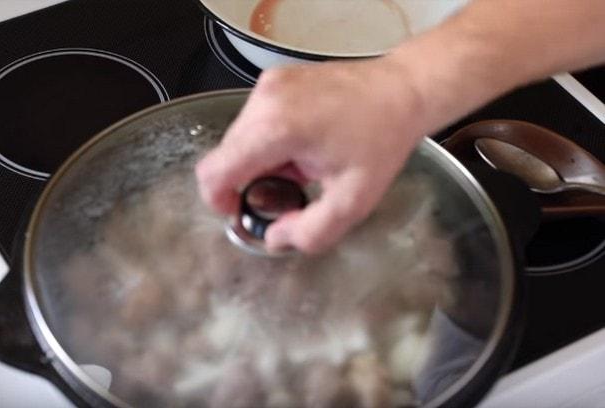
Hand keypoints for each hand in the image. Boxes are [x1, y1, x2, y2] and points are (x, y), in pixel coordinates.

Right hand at [196, 58, 429, 252]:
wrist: (402, 90)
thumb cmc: (381, 140)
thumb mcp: (351, 202)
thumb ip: (309, 232)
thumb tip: (274, 237)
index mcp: (276, 128)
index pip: (215, 171)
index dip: (218, 200)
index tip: (238, 210)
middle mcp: (265, 100)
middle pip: (225, 156)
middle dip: (247, 182)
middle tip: (287, 191)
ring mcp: (268, 85)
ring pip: (238, 139)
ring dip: (259, 161)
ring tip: (300, 166)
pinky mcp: (274, 79)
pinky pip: (253, 121)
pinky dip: (268, 141)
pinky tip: (302, 147)